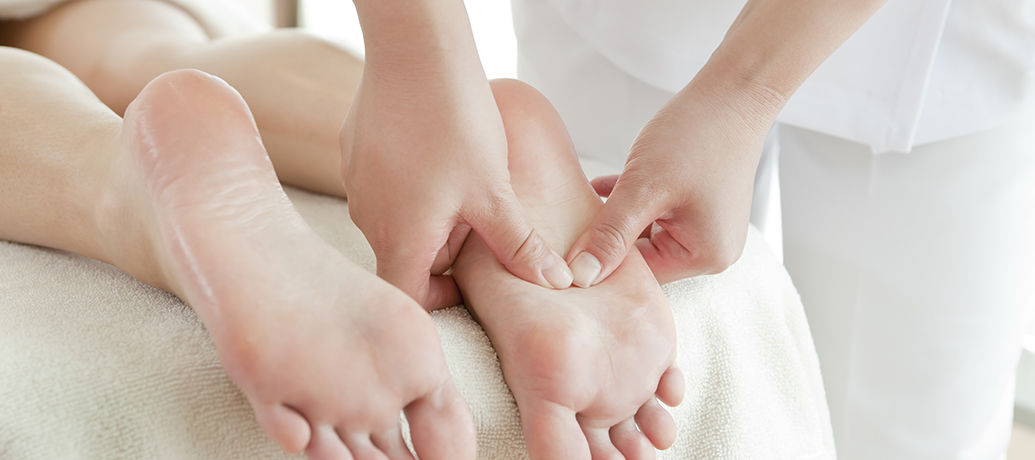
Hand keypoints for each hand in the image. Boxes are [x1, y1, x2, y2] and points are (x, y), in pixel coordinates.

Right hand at [340, 69, 571, 308]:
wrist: (415, 53)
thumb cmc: (455, 126)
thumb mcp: (495, 194)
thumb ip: (519, 246)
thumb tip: (555, 283)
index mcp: (399, 239)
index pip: (407, 297)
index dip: (438, 299)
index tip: (466, 279)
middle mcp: (368, 219)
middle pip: (405, 256)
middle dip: (445, 247)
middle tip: (481, 215)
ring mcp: (356, 184)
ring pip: (396, 219)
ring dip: (430, 213)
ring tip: (463, 178)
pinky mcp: (355, 153)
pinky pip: (384, 184)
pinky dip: (411, 182)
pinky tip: (437, 149)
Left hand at [567, 77, 775, 285]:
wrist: (732, 91)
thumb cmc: (696, 135)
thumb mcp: (643, 188)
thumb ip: (610, 235)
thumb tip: (580, 276)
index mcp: (705, 256)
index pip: (640, 276)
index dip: (603, 262)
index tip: (567, 248)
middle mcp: (711, 250)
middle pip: (643, 256)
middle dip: (608, 237)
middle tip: (569, 221)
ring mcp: (705, 227)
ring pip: (643, 232)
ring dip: (615, 216)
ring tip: (581, 200)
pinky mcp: (697, 206)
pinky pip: (653, 213)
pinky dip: (628, 201)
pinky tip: (601, 185)